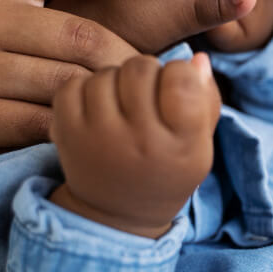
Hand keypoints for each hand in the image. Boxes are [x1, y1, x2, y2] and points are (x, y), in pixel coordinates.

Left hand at [48, 53, 220, 237]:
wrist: (117, 215)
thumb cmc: (167, 171)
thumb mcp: (200, 146)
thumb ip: (207, 100)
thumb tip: (197, 57)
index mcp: (181, 145)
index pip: (181, 78)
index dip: (181, 73)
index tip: (178, 89)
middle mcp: (140, 141)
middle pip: (141, 67)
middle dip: (147, 71)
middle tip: (148, 93)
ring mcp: (99, 138)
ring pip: (106, 72)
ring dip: (116, 79)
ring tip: (123, 102)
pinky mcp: (66, 134)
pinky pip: (73, 84)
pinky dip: (85, 88)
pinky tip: (98, 108)